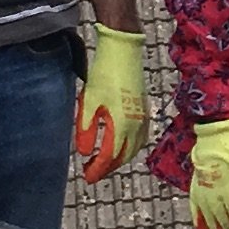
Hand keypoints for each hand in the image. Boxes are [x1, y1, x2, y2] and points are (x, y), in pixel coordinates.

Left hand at [76, 26, 147, 180]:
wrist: (123, 51)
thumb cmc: (104, 74)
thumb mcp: (88, 102)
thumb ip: (85, 130)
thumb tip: (83, 153)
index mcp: (122, 125)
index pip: (109, 156)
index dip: (97, 170)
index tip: (86, 178)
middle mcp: (136, 125)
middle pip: (123, 156)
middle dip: (107, 168)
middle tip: (91, 173)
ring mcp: (143, 118)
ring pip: (134, 149)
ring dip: (119, 159)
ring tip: (104, 162)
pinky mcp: (144, 110)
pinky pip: (140, 138)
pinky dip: (130, 148)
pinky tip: (122, 145)